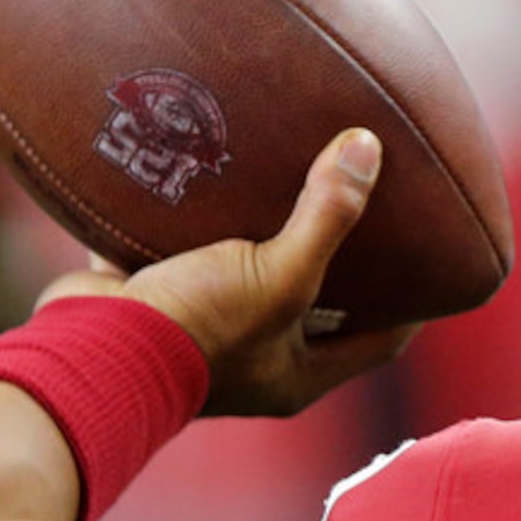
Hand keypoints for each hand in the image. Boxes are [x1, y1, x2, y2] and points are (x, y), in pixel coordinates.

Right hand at [33, 128, 420, 416]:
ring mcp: (202, 331)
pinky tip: (210, 170)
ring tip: (291, 176)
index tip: (432, 260)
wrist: (88, 348)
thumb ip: (326, 216)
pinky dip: (193, 217)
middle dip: (336, 260)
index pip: (382, 341)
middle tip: (365, 205)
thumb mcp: (278, 275)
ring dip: (262, 232)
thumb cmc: (198, 329)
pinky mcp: (153, 298)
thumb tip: (369, 148)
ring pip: (245, 272)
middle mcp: (256, 360)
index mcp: (299, 373)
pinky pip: (180, 250)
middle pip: (315, 306)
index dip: (412, 305)